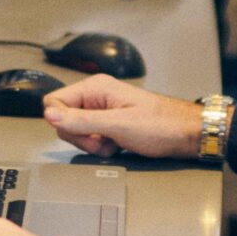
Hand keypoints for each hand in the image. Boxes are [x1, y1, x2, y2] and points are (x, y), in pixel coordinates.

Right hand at [42, 74, 203, 159]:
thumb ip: (82, 121)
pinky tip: (117, 146)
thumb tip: (50, 115)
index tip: (82, 133)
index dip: (62, 122)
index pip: (54, 101)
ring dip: (91, 144)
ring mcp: (102, 110)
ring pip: (76, 131)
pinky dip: (100, 146)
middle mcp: (96, 96)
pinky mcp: (109, 124)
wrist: (186, 134)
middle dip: (80, 137)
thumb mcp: (118, 125)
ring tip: (113, 143)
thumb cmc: (162, 125)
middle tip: (102, 141)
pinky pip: (91, 137)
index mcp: (95, 88)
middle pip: (63, 119)